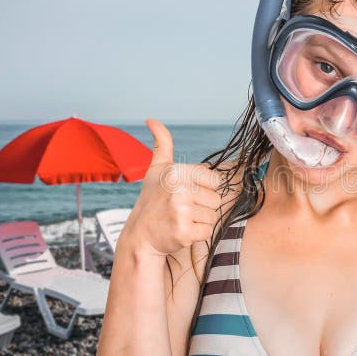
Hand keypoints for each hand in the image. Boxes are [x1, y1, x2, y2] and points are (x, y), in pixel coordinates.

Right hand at [119, 119, 222, 259]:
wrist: (140, 236)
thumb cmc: (152, 200)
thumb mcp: (156, 169)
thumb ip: (162, 144)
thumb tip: (152, 119)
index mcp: (176, 172)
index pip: (215, 180)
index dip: (204, 189)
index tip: (186, 193)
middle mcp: (179, 190)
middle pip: (216, 200)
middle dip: (202, 206)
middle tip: (181, 209)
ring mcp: (181, 212)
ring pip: (213, 216)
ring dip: (200, 221)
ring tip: (181, 219)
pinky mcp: (184, 232)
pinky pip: (208, 231)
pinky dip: (198, 234)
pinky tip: (182, 230)